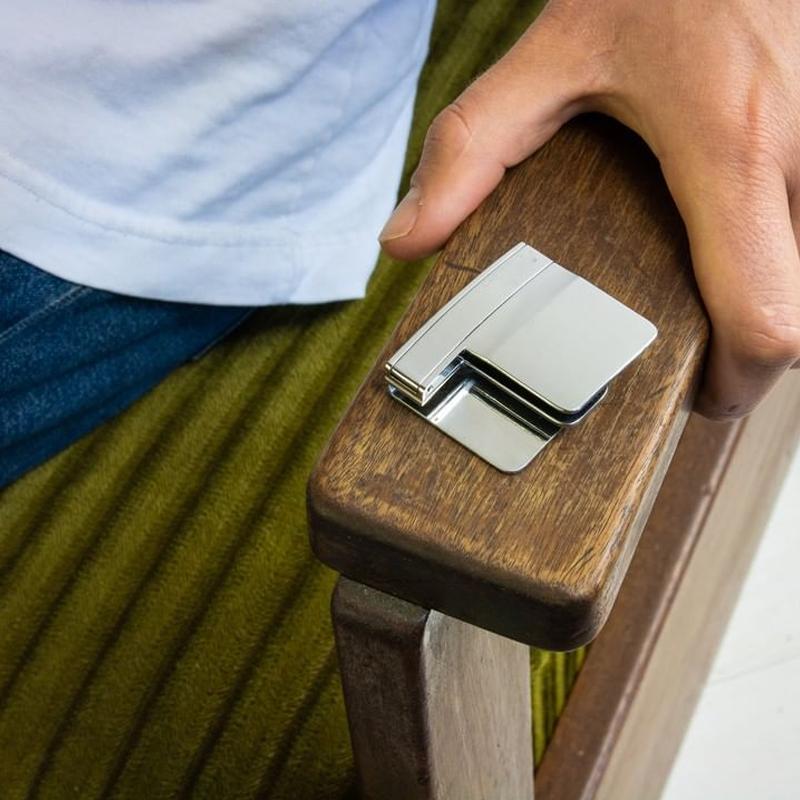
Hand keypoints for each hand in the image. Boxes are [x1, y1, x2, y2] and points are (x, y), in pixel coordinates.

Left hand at [379, 0, 799, 418]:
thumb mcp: (552, 53)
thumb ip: (473, 148)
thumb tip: (407, 241)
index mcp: (731, 149)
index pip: (764, 316)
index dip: (736, 382)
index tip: (701, 397)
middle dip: (751, 346)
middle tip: (699, 354)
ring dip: (774, 295)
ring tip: (718, 297)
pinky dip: (787, 250)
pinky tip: (747, 240)